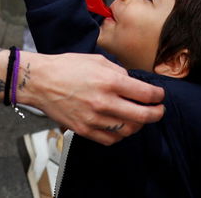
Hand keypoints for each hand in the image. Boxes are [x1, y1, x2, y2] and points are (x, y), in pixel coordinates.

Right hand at [19, 52, 164, 144]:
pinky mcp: (84, 130)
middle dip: (157, 113)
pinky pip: (111, 140)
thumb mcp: (97, 60)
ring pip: (128, 130)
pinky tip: (120, 126)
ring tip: (139, 118)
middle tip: (159, 110)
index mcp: (110, 81)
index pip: (146, 94)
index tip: (160, 95)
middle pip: (143, 116)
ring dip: (138, 125)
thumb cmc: (67, 67)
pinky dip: (120, 135)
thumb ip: (119, 72)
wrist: (40, 81)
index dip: (158, 95)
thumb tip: (133, 84)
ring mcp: (94, 119)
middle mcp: (104, 102)